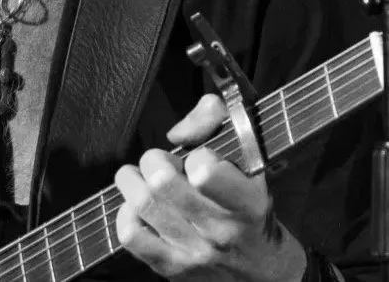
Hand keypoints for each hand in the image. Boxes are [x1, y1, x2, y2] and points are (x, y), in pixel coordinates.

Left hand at [113, 94, 308, 280]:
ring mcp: (193, 252)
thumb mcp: (252, 161)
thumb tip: (177, 132)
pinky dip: (126, 213)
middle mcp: (220, 230)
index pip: (205, 171)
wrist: (263, 271)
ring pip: (142, 203)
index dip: (197, 155)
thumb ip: (216, 122)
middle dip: (154, 160)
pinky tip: (139, 207)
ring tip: (144, 179)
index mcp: (246, 202)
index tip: (200, 158)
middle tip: (163, 164)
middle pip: (161, 181)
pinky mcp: (170, 267)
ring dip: (134, 181)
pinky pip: (130, 234)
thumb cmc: (252, 210)